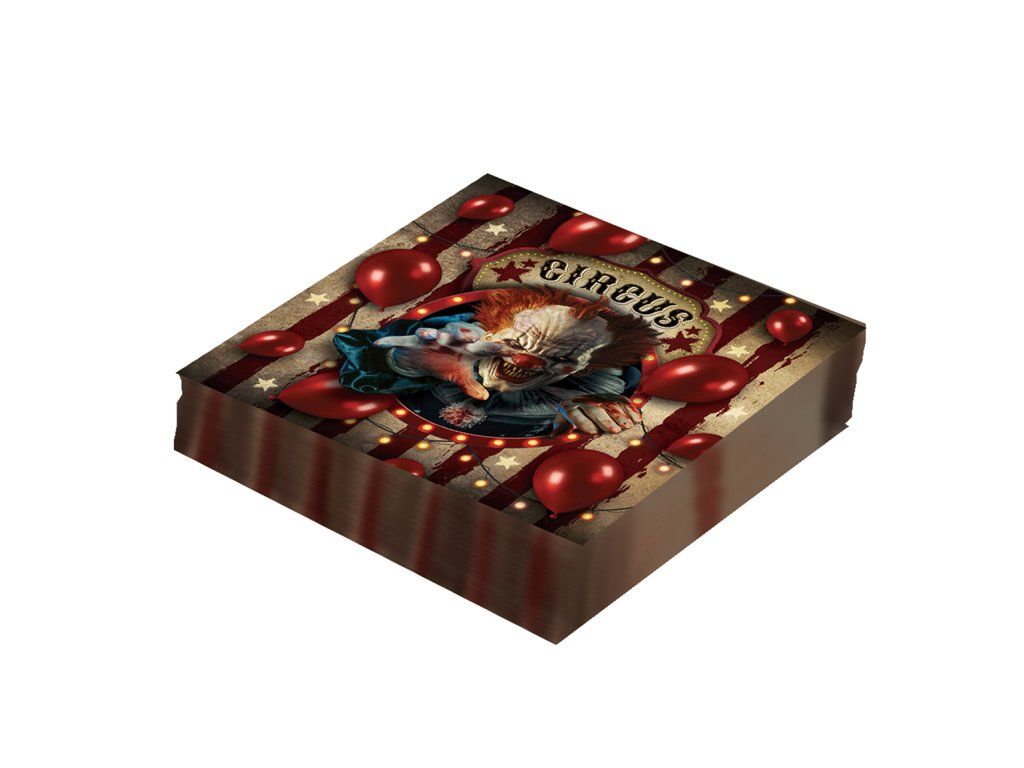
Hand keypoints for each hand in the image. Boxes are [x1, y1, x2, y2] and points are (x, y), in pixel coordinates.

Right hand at [374, 321, 510, 400]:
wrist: (421, 352)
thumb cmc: (445, 361)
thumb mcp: (459, 375)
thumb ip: (471, 385)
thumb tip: (485, 397)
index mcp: (465, 347)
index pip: (484, 347)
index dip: (496, 348)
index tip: (511, 349)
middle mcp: (449, 340)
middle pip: (458, 335)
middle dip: (463, 334)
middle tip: (471, 336)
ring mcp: (431, 340)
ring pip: (431, 334)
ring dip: (429, 334)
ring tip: (429, 336)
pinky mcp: (412, 342)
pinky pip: (402, 341)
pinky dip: (391, 342)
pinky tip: (379, 343)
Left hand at [553, 395, 641, 434]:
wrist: (580, 400)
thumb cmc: (572, 418)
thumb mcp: (563, 422)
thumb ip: (560, 430)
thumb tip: (553, 437)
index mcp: (571, 406)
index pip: (576, 413)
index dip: (585, 422)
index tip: (594, 432)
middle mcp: (586, 400)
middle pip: (596, 409)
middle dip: (606, 419)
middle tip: (615, 431)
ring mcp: (600, 397)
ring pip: (611, 405)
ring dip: (620, 415)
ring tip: (627, 426)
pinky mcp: (612, 396)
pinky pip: (622, 401)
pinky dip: (630, 410)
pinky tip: (636, 419)